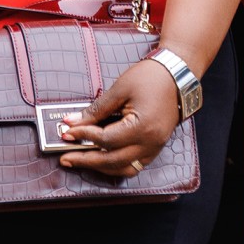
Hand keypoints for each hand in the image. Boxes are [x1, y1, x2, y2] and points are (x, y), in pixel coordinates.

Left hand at [55, 57, 181, 176]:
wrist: (177, 75)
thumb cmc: (151, 77)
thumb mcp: (119, 89)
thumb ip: (96, 110)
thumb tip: (73, 122)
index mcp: (142, 127)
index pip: (105, 140)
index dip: (84, 136)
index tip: (68, 132)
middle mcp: (150, 143)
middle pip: (112, 160)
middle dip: (86, 160)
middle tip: (66, 157)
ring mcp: (154, 148)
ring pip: (123, 169)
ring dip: (100, 167)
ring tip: (80, 161)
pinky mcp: (155, 147)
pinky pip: (134, 165)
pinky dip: (115, 165)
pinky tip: (101, 160)